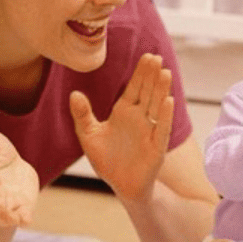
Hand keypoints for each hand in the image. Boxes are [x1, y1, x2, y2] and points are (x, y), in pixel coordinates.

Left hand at [70, 53, 173, 202]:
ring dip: (161, 91)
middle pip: (147, 92)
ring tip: (165, 73)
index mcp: (124, 112)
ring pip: (156, 106)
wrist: (120, 185)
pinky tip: (168, 101)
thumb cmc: (106, 159)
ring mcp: (149, 131)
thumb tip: (74, 94)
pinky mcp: (156, 147)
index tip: (147, 56)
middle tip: (156, 57)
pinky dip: (164, 116)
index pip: (134, 88)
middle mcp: (140, 118)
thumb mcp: (89, 135)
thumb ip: (82, 115)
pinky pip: (161, 129)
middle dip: (151, 76)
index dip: (140, 73)